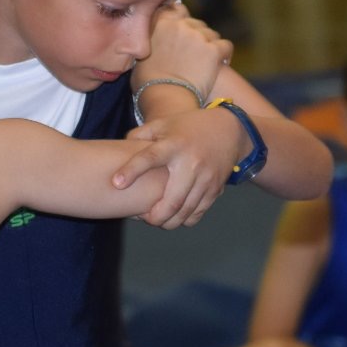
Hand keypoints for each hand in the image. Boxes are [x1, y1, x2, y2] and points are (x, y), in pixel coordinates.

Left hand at [112, 108, 240, 228]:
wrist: (230, 130)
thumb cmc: (188, 128)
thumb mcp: (164, 124)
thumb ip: (139, 135)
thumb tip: (119, 150)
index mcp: (174, 145)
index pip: (149, 158)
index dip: (132, 170)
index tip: (116, 182)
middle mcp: (191, 163)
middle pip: (172, 200)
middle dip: (154, 217)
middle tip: (144, 219)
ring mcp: (206, 178)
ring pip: (185, 212)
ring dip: (168, 222)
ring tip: (156, 220)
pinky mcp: (215, 189)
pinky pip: (197, 214)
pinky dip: (183, 220)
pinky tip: (174, 217)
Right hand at [135, 4, 231, 96]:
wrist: (166, 99)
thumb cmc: (147, 83)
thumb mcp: (140, 55)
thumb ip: (151, 41)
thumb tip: (156, 44)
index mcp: (160, 23)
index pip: (176, 9)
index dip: (181, 19)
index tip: (182, 31)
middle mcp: (181, 25)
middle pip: (196, 23)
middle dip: (196, 36)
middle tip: (192, 55)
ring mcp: (199, 36)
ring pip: (211, 34)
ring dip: (209, 46)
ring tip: (204, 64)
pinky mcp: (214, 50)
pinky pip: (226, 46)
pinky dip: (224, 55)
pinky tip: (220, 65)